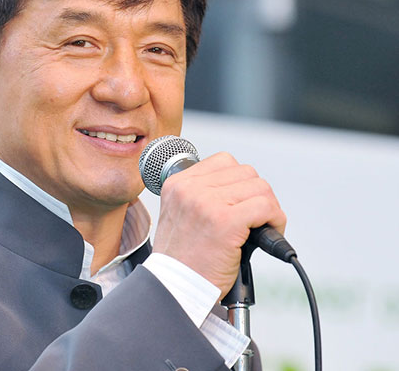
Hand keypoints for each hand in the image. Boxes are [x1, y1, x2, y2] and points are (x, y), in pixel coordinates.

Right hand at [151, 152, 286, 298]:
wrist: (175, 288)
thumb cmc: (182, 260)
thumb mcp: (180, 215)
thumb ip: (201, 196)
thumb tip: (241, 190)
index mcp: (177, 184)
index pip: (224, 162)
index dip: (241, 183)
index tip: (242, 203)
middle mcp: (189, 188)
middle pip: (245, 173)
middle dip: (257, 195)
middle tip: (256, 219)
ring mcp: (207, 203)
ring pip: (259, 187)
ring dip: (269, 208)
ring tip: (261, 228)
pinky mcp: (225, 221)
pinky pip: (266, 207)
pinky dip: (275, 221)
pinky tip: (267, 235)